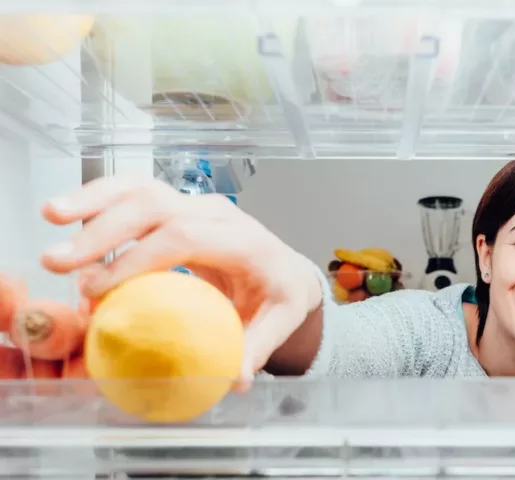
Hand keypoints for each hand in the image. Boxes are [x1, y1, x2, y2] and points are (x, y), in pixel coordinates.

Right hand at [40, 176, 322, 389]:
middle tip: (59, 262)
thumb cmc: (280, 294)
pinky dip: (102, 198)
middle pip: (156, 207)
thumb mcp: (281, 320)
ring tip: (52, 215)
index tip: (98, 289)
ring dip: (94, 200)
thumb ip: (258, 346)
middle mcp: (218, 214)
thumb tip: (235, 379)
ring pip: (142, 188)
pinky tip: (70, 212)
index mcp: (244, 240)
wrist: (285, 267)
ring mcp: (197, 205)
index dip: (138, 259)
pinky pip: (137, 193)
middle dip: (103, 230)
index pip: (185, 237)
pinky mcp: (180, 206)